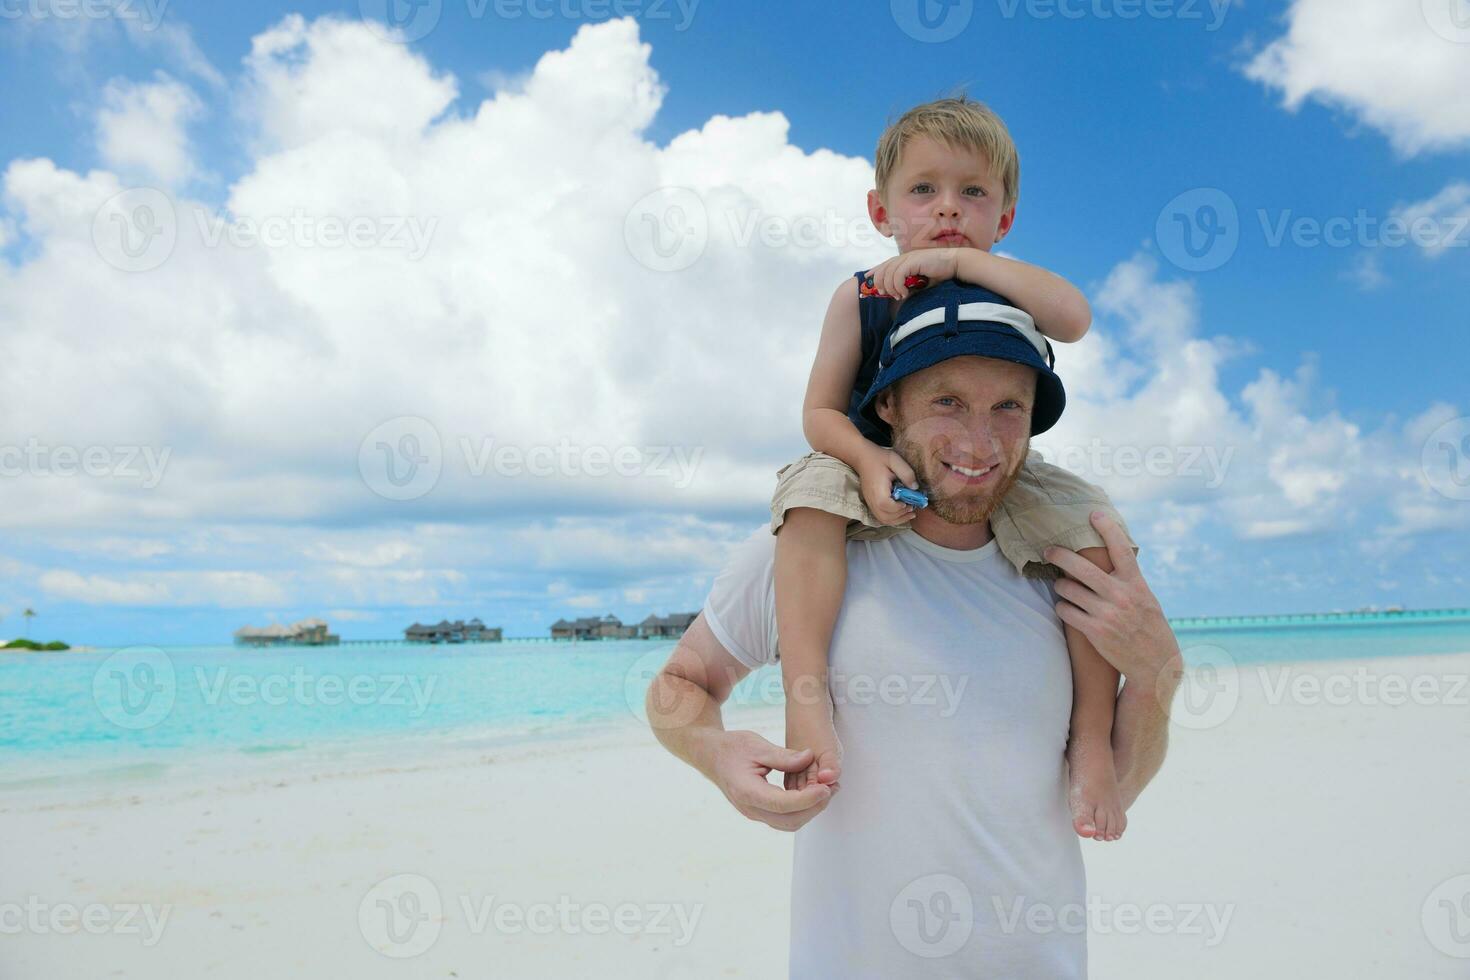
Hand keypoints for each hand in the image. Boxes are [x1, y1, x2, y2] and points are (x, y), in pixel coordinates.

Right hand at [710, 730, 837, 831]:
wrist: (710, 755)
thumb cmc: (731, 747)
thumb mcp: (757, 745)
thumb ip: (784, 756)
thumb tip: (810, 758)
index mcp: (747, 792)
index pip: (783, 804)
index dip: (808, 799)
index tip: (826, 788)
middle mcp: (750, 809)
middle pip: (789, 821)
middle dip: (815, 808)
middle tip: (833, 788)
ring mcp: (753, 813)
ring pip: (788, 824)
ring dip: (811, 811)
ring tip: (828, 790)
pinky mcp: (759, 812)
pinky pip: (784, 818)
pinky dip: (802, 810)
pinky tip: (813, 793)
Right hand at [857, 448, 917, 525]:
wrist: (862, 457)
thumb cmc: (879, 458)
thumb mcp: (895, 460)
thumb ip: (907, 474)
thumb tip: (915, 488)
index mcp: (878, 490)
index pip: (887, 506)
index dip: (899, 508)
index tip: (909, 502)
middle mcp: (872, 499)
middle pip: (885, 517)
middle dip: (901, 516)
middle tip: (912, 508)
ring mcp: (870, 502)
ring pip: (883, 519)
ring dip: (897, 519)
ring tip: (909, 513)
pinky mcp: (870, 503)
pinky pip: (880, 516)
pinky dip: (892, 518)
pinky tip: (900, 513)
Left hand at [865, 248, 959, 300]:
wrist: (956, 265)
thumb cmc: (941, 274)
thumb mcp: (922, 282)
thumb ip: (910, 286)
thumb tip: (901, 297)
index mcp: (905, 260)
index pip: (884, 265)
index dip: (874, 273)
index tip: (867, 282)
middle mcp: (904, 257)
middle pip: (882, 269)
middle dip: (879, 283)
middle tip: (883, 294)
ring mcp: (909, 258)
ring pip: (888, 273)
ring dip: (891, 288)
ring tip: (899, 296)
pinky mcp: (914, 261)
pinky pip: (898, 274)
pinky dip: (898, 286)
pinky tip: (905, 293)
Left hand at [1044, 511, 1181, 687]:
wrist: (1155, 665)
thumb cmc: (1148, 627)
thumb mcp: (1145, 598)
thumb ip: (1127, 580)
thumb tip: (1108, 557)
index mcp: (1136, 583)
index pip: (1121, 549)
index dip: (1107, 529)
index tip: (1094, 514)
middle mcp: (1121, 596)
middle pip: (1082, 567)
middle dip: (1060, 555)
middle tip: (1048, 549)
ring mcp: (1107, 613)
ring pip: (1068, 589)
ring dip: (1062, 587)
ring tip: (1064, 588)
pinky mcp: (1094, 631)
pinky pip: (1065, 610)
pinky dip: (1062, 607)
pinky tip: (1066, 608)